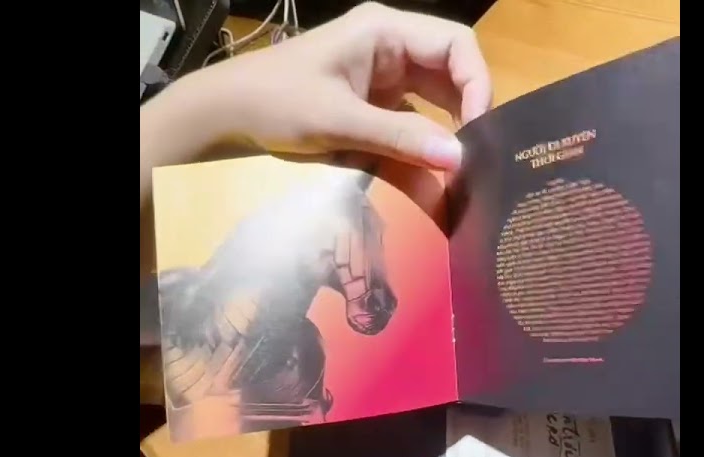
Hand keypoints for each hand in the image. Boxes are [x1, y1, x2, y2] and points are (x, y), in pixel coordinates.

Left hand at [143, 2, 491, 173]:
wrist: (225, 115)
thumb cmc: (275, 104)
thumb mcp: (339, 122)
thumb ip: (400, 139)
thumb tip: (458, 160)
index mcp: (385, 31)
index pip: (457, 44)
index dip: (477, 83)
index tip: (478, 131)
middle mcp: (391, 47)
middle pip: (452, 73)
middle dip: (467, 113)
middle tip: (477, 160)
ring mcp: (383, 76)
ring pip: (437, 102)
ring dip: (447, 135)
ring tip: (461, 173)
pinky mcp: (374, 105)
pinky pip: (413, 123)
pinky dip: (423, 148)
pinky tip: (433, 178)